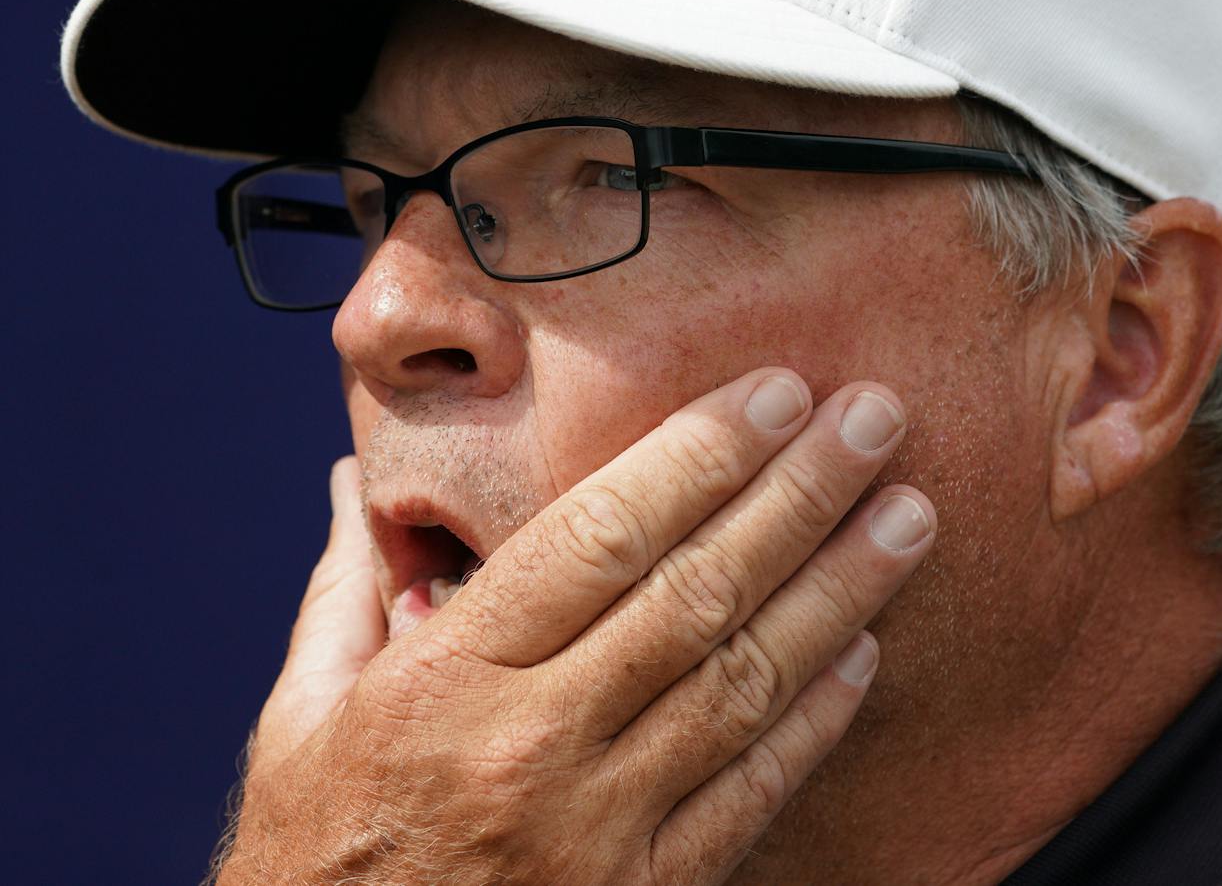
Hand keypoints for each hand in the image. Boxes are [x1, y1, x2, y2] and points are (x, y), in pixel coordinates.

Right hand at [215, 369, 935, 884]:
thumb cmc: (320, 859)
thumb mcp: (302, 719)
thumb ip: (346, 595)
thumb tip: (353, 490)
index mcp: (450, 680)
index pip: (602, 537)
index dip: (699, 454)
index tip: (774, 394)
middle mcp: (536, 744)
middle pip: (697, 592)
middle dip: (798, 494)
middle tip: (874, 420)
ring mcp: (602, 828)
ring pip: (746, 681)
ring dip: (838, 590)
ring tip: (906, 516)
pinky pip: (753, 791)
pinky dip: (817, 715)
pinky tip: (866, 647)